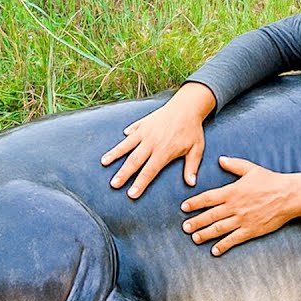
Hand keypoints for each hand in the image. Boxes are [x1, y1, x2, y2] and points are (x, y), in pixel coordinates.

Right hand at [101, 83, 214, 197]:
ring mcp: (145, 132)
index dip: (140, 183)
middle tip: (113, 184)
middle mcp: (151, 142)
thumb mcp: (196, 149)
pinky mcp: (143, 123)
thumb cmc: (192, 130)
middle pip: (134, 161)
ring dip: (115, 154)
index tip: (131, 194)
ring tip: (104, 162)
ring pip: (127, 145)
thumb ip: (192, 167)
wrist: (187, 107)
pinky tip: (116, 144)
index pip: (149, 171)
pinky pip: (131, 130)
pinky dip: (125, 137)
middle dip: (123, 173)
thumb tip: (191, 183)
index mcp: (164, 151)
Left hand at [181, 156, 300, 255]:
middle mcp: (234, 207)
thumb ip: (234, 165)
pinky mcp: (251, 230)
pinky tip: (215, 250)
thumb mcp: (251, 169)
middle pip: (210, 216)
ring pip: (218, 229)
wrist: (289, 196)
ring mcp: (242, 220)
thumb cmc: (271, 181)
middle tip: (184, 227)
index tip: (184, 208)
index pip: (208, 198)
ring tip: (195, 238)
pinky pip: (234, 239)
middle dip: (195, 222)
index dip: (194, 203)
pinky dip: (223, 245)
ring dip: (205, 234)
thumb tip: (220, 159)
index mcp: (232, 191)